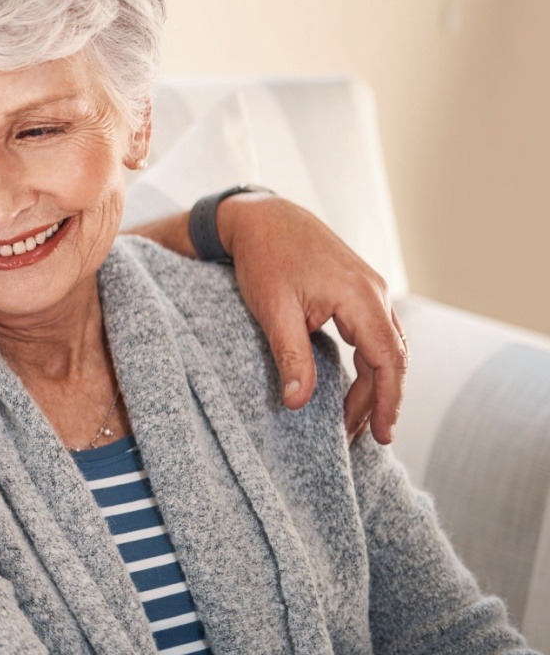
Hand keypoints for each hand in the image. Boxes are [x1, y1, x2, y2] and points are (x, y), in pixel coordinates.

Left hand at [219, 193, 406, 443]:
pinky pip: (375, 333)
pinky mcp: (359, 289)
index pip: (388, 360)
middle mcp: (375, 291)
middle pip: (392, 357)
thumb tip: (298, 403)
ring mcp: (370, 288)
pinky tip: (354, 384)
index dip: (388, 401)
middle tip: (361, 438)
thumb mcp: (273, 310)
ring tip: (354, 420)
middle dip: (380, 400)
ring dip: (374, 383)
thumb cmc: (264, 258)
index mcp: (360, 296)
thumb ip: (291, 357)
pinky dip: (369, 362)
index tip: (382, 434)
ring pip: (386, 346)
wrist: (262, 216)